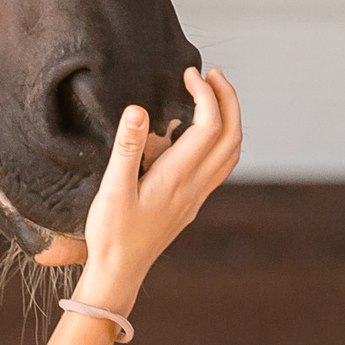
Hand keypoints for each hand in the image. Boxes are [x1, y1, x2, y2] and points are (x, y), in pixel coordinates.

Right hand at [73, 67, 240, 314]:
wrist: (120, 271)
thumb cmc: (112, 232)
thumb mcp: (112, 189)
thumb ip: (127, 148)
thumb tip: (139, 110)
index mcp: (178, 177)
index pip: (209, 126)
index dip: (206, 95)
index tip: (189, 74)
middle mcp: (195, 185)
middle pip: (232, 136)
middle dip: (228, 99)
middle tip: (211, 74)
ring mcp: (197, 195)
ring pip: (232, 152)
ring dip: (231, 119)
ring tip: (213, 95)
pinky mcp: (191, 203)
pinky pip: (221, 166)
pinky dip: (224, 140)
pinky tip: (203, 134)